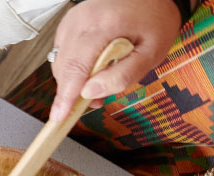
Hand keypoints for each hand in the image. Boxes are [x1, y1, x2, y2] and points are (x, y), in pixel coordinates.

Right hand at [49, 0, 180, 121]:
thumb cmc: (154, 21)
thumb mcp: (152, 53)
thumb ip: (124, 75)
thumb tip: (92, 93)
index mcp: (104, 27)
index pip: (76, 67)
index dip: (66, 95)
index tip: (59, 116)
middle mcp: (81, 21)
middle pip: (64, 66)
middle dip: (72, 90)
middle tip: (93, 102)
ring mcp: (72, 20)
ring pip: (60, 60)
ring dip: (72, 78)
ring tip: (97, 82)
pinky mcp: (69, 22)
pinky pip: (62, 51)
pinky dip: (72, 64)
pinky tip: (91, 65)